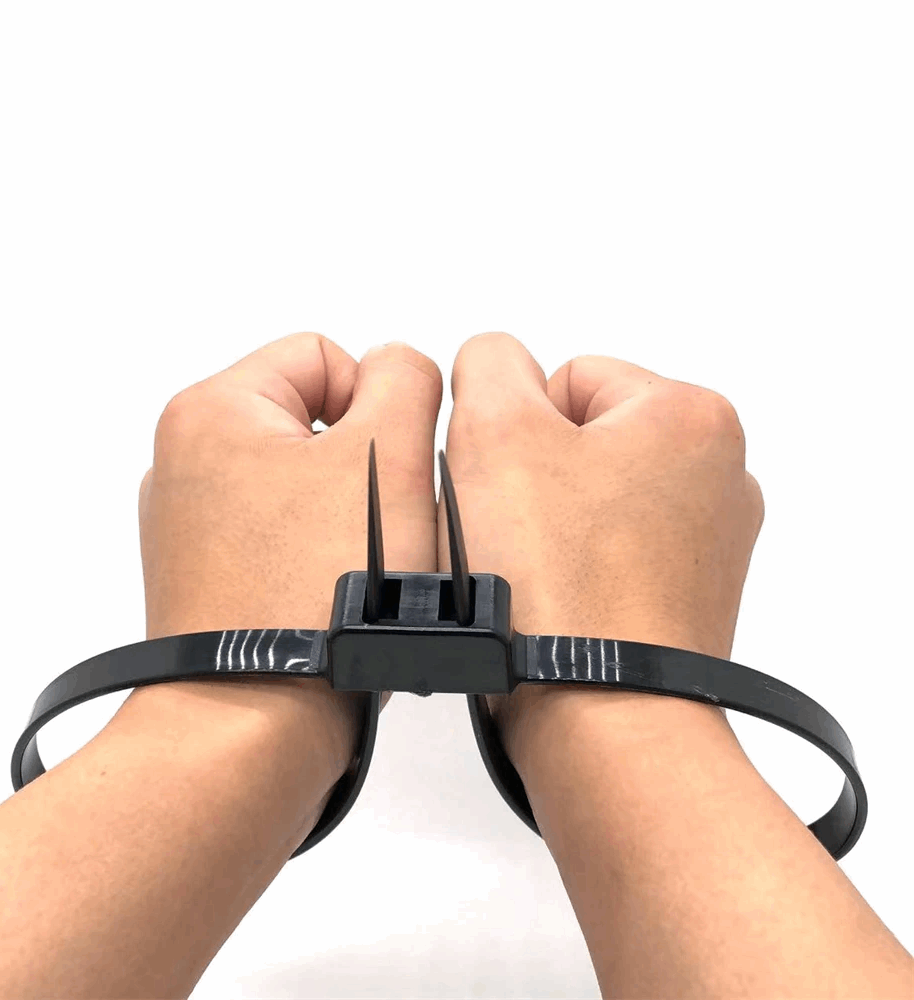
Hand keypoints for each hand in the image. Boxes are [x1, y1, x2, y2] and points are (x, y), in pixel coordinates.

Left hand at [137, 333, 441, 765]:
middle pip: (316, 426)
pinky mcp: (209, 581)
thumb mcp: (387, 454)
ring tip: (358, 569)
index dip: (379, 403)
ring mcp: (193, 528)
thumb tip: (400, 367)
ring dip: (349, 518)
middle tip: (378, 525)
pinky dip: (320, 559)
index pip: (325, 357)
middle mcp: (187, 463)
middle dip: (365, 468)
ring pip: (306, 489)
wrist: (252, 727)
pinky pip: (285, 542)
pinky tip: (337, 598)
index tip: (389, 468)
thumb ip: (407, 378)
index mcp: (212, 410)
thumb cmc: (311, 596)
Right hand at [439, 332, 764, 772]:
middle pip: (581, 440)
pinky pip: (606, 558)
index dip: (513, 427)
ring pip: (589, 502)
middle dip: (534, 477)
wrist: (600, 721)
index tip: (507, 485)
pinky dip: (574, 571)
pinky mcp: (685, 601)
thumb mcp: (495, 429)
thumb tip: (497, 367)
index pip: (567, 377)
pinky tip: (554, 603)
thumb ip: (489, 363)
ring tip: (532, 573)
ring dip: (549, 526)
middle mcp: (720, 476)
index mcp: (692, 416)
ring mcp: (708, 546)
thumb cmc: (558, 587)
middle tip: (514, 533)